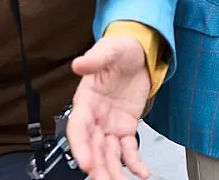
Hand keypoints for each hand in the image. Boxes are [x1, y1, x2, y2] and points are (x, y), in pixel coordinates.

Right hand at [67, 36, 150, 179]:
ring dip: (112, 170)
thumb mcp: (110, 49)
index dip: (80, 146)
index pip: (78, 127)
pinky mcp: (126, 127)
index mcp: (86, 99)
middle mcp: (96, 116)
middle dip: (96, 166)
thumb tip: (79, 63)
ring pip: (108, 153)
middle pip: (92, 146)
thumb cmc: (121, 50)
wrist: (140, 53)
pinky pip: (128, 149)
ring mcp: (110, 124)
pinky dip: (133, 163)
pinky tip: (140, 172)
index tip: (85, 162)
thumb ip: (96, 58)